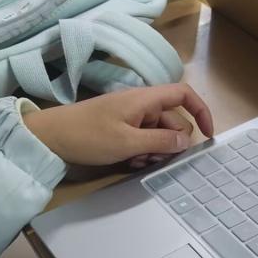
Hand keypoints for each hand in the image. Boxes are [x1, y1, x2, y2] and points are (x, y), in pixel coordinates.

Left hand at [22, 84, 213, 166]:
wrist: (49, 138)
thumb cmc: (87, 135)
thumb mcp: (128, 142)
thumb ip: (161, 141)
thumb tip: (188, 141)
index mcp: (145, 99)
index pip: (184, 95)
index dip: (201, 111)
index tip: (208, 134)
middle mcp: (141, 104)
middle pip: (173, 121)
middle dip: (171, 142)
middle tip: (155, 159)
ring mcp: (130, 116)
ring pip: (159, 134)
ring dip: (155, 150)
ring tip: (137, 162)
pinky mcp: (121, 128)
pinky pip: (143, 139)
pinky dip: (142, 151)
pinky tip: (130, 162)